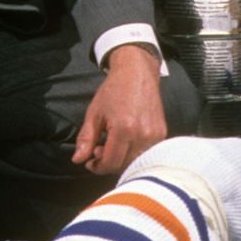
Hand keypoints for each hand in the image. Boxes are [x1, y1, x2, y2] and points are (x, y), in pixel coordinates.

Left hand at [72, 43, 165, 174]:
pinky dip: (133, 152)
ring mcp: (155, 134)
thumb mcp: (94, 113)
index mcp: (124, 129)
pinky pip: (146, 152)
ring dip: (121, 160)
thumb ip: (86, 139)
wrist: (137, 72)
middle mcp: (143, 134)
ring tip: (111, 145)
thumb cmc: (114, 90)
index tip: (90, 163)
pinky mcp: (162, 133)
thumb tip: (78, 160)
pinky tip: (125, 141)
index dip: (98, 167)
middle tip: (98, 150)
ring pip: (136, 161)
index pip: (111, 163)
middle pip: (124, 165)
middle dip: (108, 163)